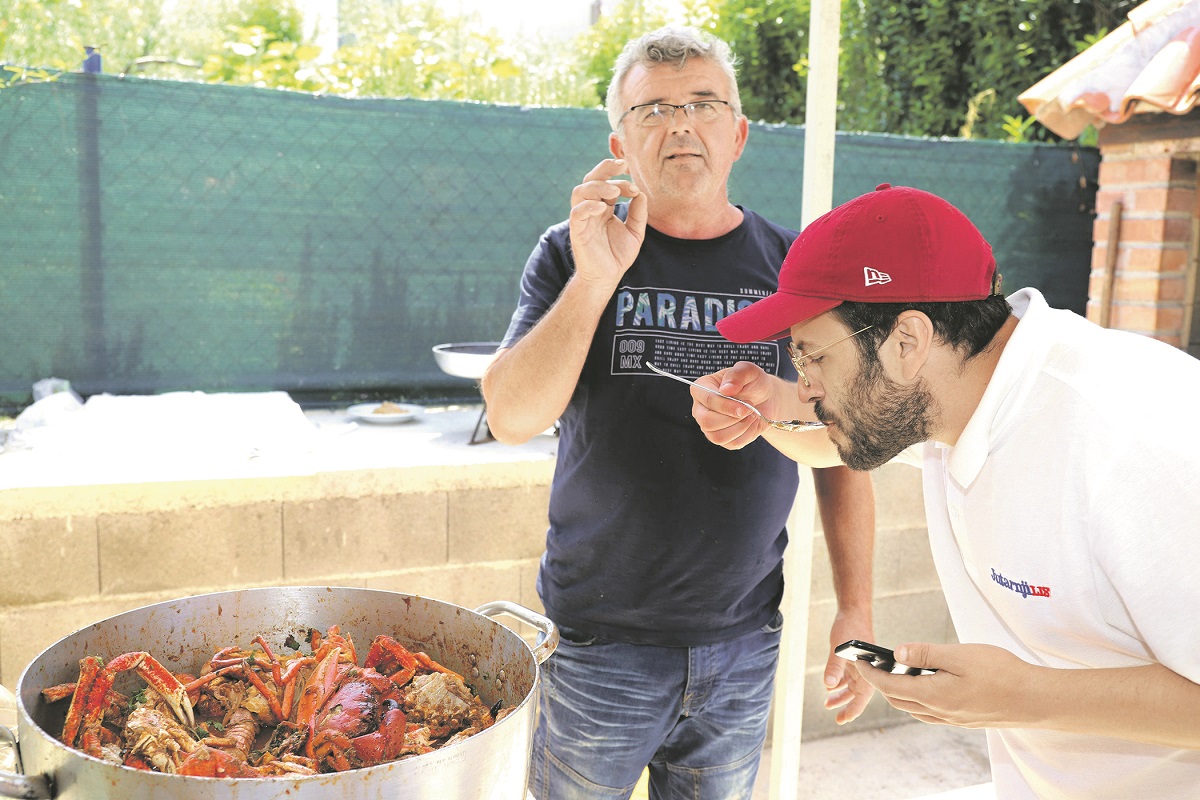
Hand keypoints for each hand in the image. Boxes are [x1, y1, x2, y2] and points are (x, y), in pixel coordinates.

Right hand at [568, 159, 647, 288]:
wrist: (607, 278)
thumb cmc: (618, 255)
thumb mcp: (635, 232)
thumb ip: (638, 213)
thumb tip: (641, 193)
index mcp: (604, 207)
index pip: (607, 184)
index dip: (620, 180)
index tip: (635, 186)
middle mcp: (591, 209)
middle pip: (590, 179)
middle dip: (604, 169)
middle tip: (622, 165)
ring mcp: (583, 219)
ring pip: (580, 191)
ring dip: (597, 185)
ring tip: (614, 191)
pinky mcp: (577, 231)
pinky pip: (576, 212)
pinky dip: (588, 205)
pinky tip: (603, 207)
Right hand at [689, 361, 775, 449]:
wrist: (765, 398)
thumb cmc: (753, 383)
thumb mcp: (749, 371)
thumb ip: (738, 375)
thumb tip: (726, 389)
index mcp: (701, 388)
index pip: (707, 400)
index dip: (726, 406)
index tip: (745, 407)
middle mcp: (700, 409)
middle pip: (707, 422)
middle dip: (733, 419)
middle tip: (750, 409)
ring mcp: (708, 426)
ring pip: (718, 437)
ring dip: (741, 427)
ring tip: (752, 415)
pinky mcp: (721, 439)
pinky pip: (731, 444)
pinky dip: (747, 434)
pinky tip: (751, 423)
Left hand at [824, 610, 875, 724]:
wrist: (852, 611)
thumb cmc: (850, 628)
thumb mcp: (839, 648)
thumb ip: (834, 667)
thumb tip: (829, 685)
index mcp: (869, 669)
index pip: (863, 695)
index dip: (854, 709)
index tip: (844, 719)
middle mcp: (867, 669)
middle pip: (858, 694)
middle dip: (847, 706)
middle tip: (837, 719)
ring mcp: (861, 665)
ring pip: (852, 686)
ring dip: (841, 695)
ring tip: (828, 704)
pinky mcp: (854, 660)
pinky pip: (848, 677)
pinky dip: (840, 683)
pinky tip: (830, 687)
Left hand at [851, 642, 1034, 728]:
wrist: (1035, 699)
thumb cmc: (1002, 674)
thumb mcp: (959, 655)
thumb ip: (925, 655)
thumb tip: (897, 654)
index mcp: (934, 696)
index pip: (890, 687)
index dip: (871, 674)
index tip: (859, 660)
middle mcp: (940, 712)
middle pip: (898, 700)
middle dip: (881, 683)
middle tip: (872, 664)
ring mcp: (953, 719)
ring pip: (914, 708)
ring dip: (899, 692)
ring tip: (895, 671)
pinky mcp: (965, 720)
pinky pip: (930, 713)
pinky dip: (918, 699)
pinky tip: (925, 686)